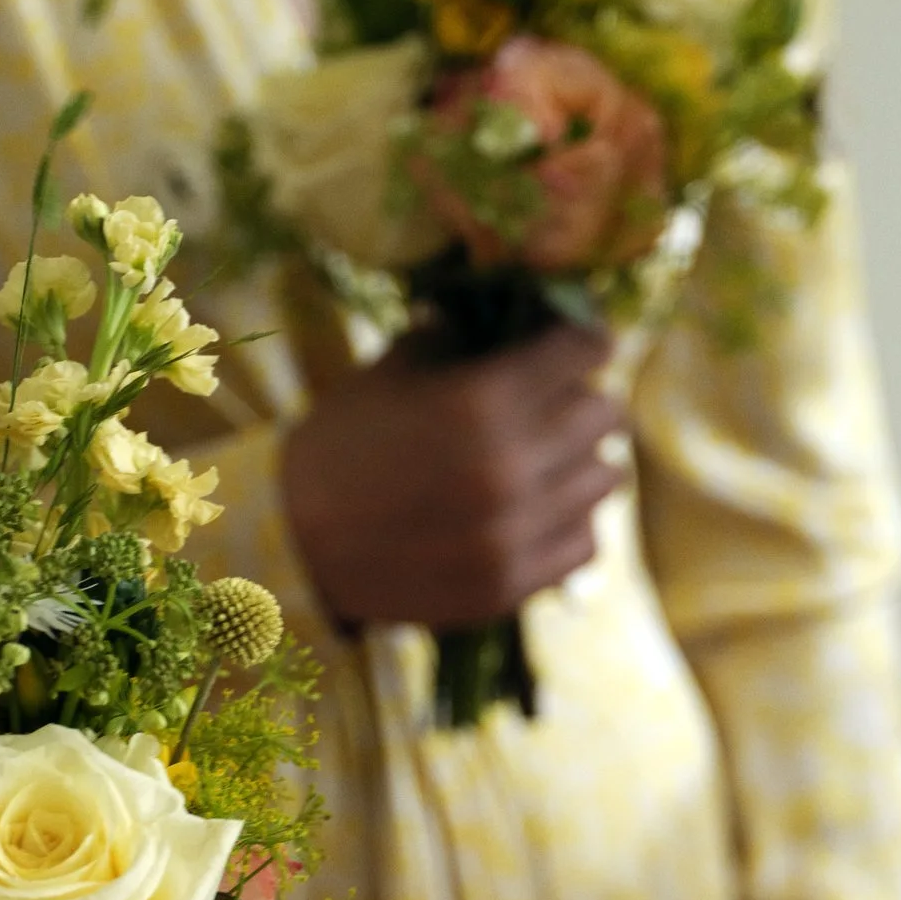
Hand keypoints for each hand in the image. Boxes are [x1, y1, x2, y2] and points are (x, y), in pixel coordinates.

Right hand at [280, 321, 623, 630]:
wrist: (294, 544)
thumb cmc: (342, 444)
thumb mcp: (393, 372)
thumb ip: (461, 339)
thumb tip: (516, 314)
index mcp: (480, 401)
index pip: (583, 350)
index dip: (582, 339)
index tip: (576, 343)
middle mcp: (509, 468)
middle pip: (605, 415)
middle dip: (584, 398)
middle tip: (559, 402)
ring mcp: (514, 534)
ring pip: (606, 479)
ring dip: (582, 461)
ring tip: (548, 459)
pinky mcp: (511, 585)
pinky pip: (587, 542)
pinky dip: (571, 521)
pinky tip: (539, 510)